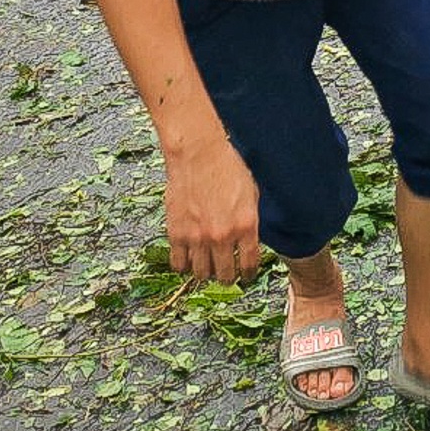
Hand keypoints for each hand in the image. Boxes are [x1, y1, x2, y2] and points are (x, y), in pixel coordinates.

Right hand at [161, 130, 260, 283]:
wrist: (198, 153)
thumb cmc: (227, 167)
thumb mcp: (252, 193)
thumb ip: (251, 220)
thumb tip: (250, 239)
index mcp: (246, 225)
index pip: (249, 264)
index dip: (248, 274)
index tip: (246, 275)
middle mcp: (222, 235)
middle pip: (224, 274)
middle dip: (227, 276)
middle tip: (226, 273)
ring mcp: (198, 237)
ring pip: (201, 273)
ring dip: (206, 272)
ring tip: (208, 266)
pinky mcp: (177, 233)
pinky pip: (178, 264)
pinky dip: (184, 265)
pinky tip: (189, 259)